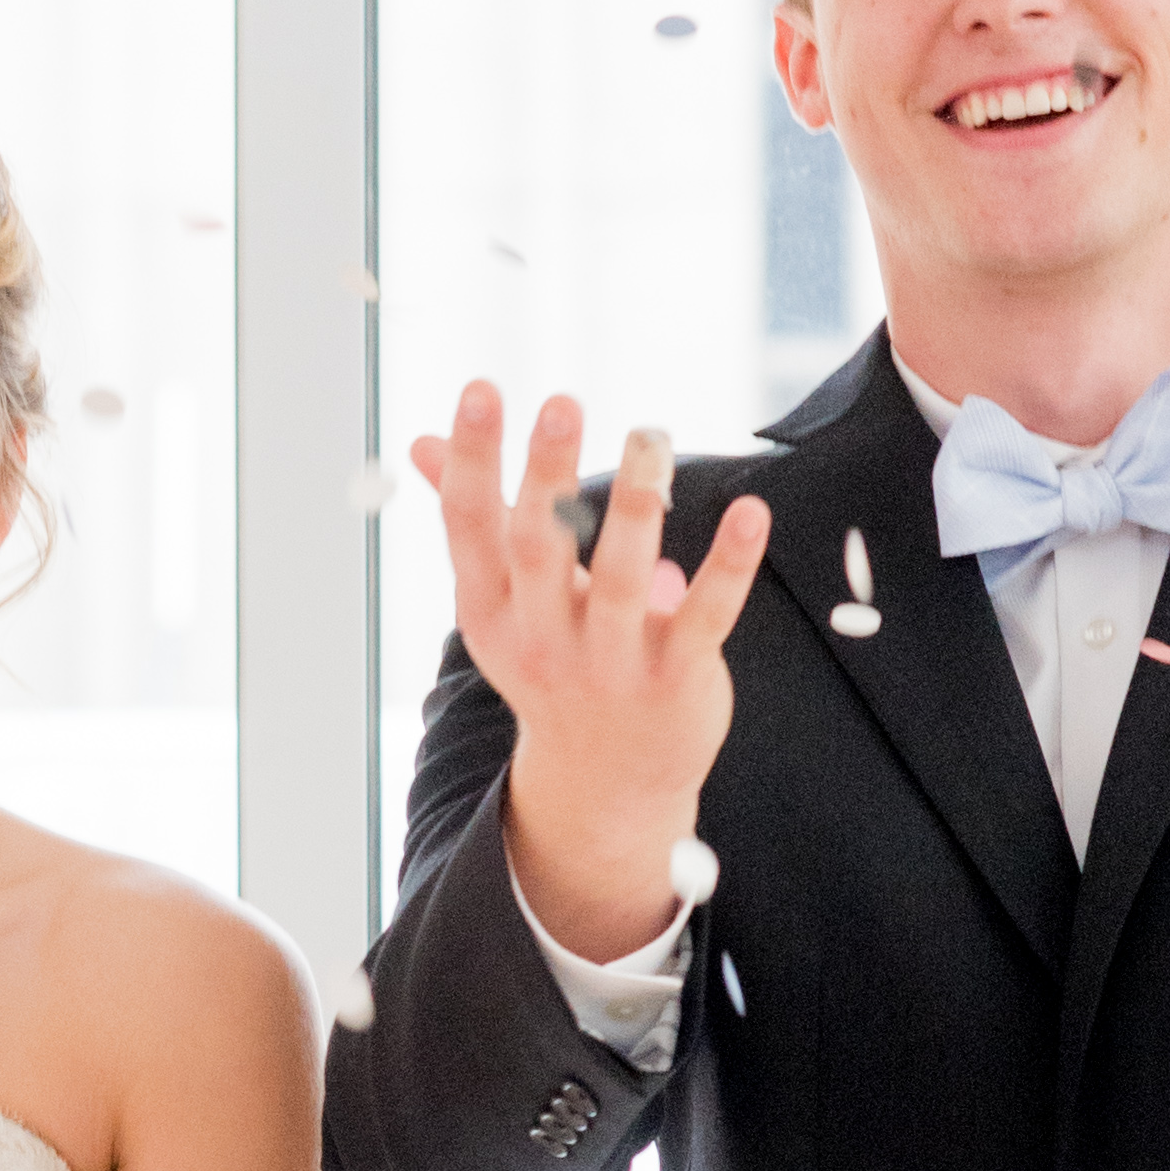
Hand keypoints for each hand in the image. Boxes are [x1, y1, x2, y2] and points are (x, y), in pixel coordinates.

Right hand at [408, 381, 770, 956]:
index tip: (482, 388)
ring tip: (650, 435)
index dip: (472, 458)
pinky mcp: (675, 678)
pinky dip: (730, 564)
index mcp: (491, 614)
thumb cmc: (554, 663)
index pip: (471, 528)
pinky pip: (705, 616)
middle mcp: (541, 641)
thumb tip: (418, 442)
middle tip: (562, 401)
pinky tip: (751, 513)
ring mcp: (609, 665)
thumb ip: (473, 518)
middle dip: (548, 474)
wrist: (608, 782)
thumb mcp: (503, 602)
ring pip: (623, 580)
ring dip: (637, 506)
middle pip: (539, 549)